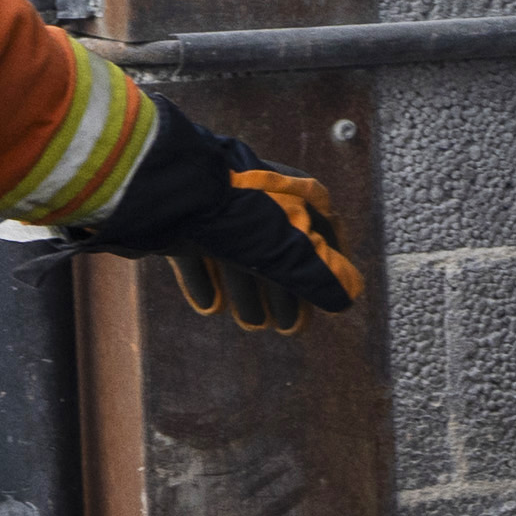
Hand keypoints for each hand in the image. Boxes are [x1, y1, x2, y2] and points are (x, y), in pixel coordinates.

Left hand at [88, 119, 364, 334]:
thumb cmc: (237, 214)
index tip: (326, 302)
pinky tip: (209, 305)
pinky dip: (205, 279)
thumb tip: (346, 299)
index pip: (321, 234)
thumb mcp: (284, 249)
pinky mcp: (184, 218)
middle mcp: (261, 197)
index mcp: (293, 195)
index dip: (326, 270)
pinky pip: (199, 253)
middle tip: (287, 326)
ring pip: (239, 255)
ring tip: (250, 322)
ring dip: (246, 292)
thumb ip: (315, 276)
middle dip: (283, 292)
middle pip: (278, 252)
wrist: (170, 188)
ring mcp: (220, 207)